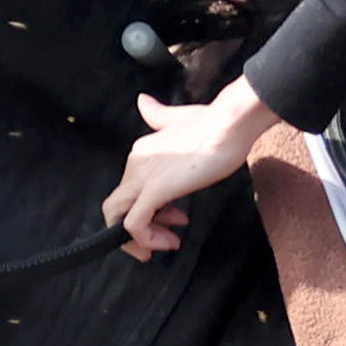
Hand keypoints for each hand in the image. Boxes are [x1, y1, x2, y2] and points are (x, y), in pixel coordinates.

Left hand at [104, 78, 276, 256]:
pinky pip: (134, 224)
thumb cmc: (215, 124)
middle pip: (115, 206)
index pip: (130, 189)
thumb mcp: (180, 120)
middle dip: (135, 231)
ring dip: (138, 240)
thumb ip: (159, 116)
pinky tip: (169, 241)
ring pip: (116, 217)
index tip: (173, 218)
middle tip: (164, 239)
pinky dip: (146, 239)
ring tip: (168, 244)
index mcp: (141, 152)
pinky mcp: (154, 189)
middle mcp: (136, 163)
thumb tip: (143, 102)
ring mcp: (142, 176)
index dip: (149, 209)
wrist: (229, 123)